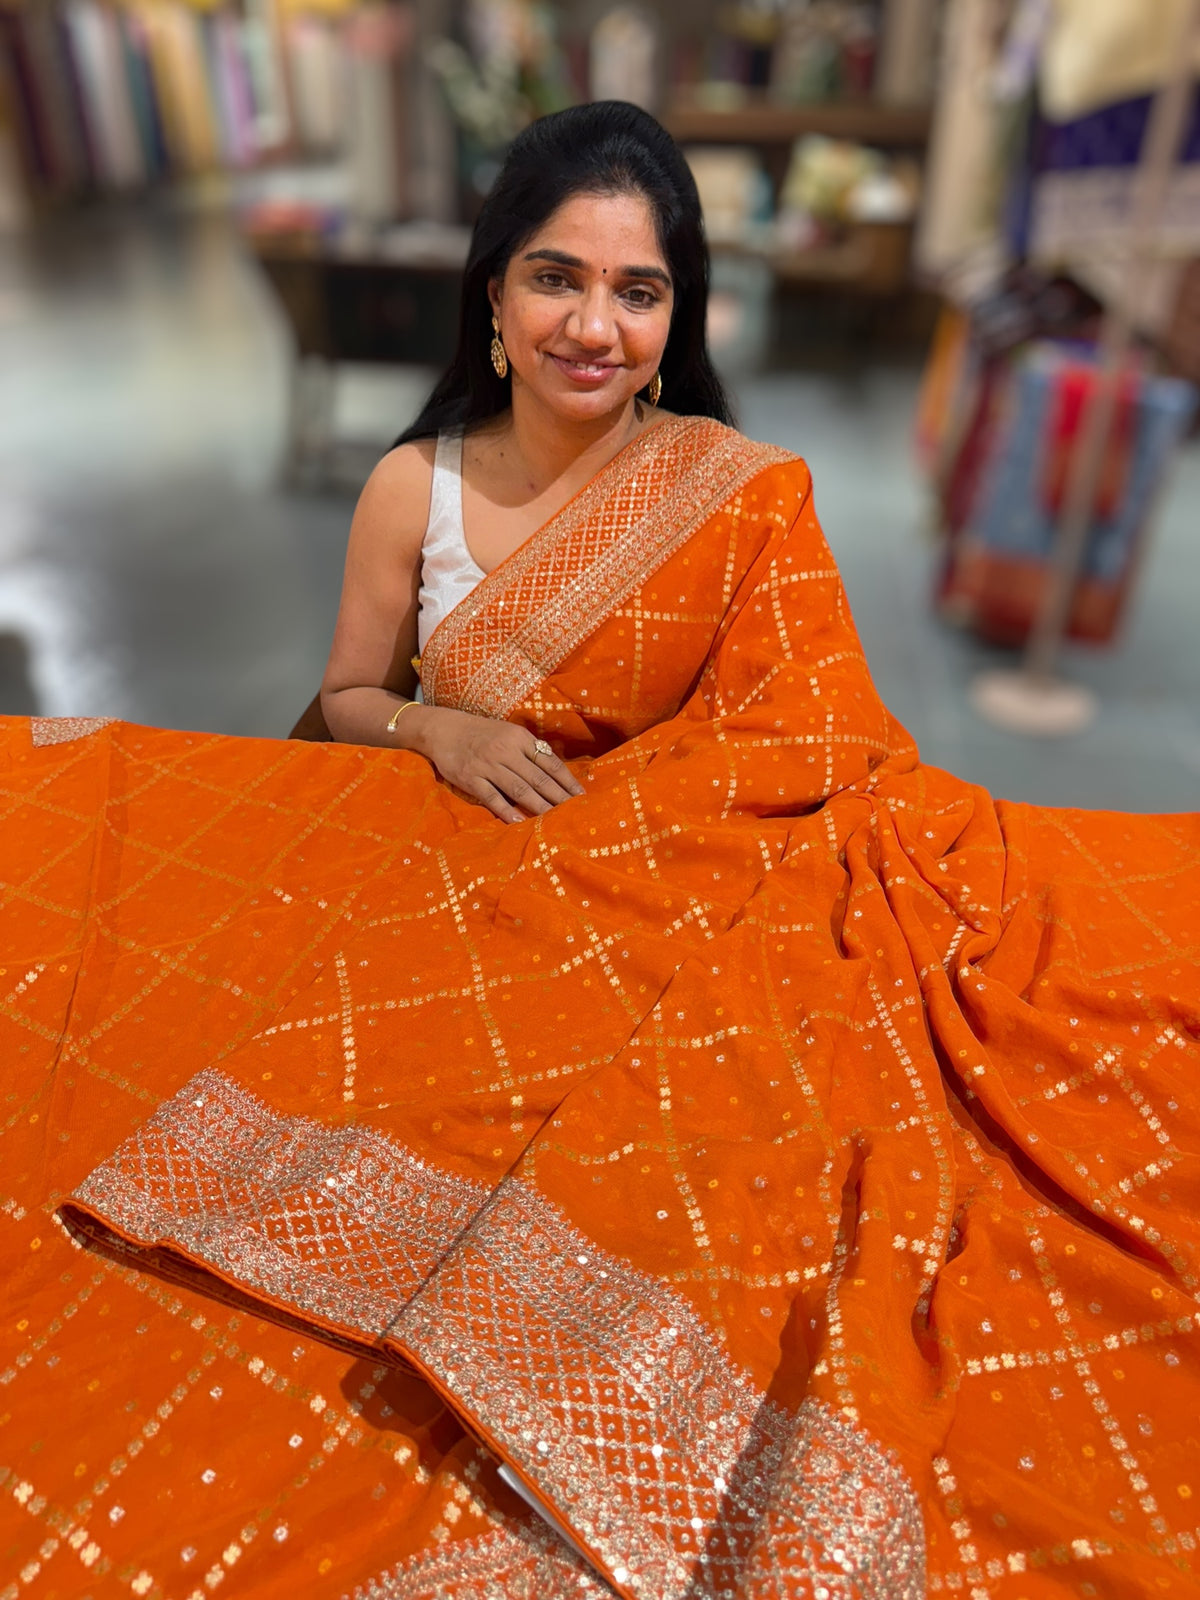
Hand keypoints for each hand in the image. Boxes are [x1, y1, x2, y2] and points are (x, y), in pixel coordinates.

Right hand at [408, 706, 583, 822]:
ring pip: (519, 790)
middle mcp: (506, 750)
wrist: (443, 729)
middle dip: (559, 798)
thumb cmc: (482, 733)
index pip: (551, 763)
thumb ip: (530, 750)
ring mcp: (487, 765)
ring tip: (555, 821)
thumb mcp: (509, 733)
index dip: (568, 781)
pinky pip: (492, 798)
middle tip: (575, 813)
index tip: (582, 796)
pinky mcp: (470, 779)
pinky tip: (520, 823)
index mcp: (520, 738)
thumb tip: (557, 773)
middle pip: (539, 779)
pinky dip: (507, 812)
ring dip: (539, 807)